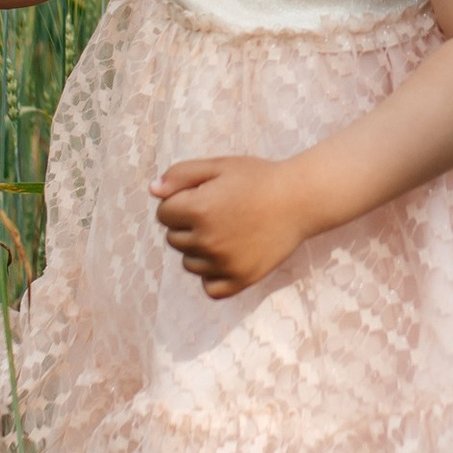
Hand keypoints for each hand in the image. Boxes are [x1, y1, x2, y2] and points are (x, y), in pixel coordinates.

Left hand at [151, 154, 317, 298]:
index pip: (163, 214)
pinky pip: (210, 287)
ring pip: (189, 263)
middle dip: (188, 225)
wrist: (300, 199)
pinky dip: (214, 275)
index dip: (180, 201)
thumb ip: (180, 175)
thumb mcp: (218, 166)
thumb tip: (152, 191)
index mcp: (198, 210)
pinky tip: (229, 256)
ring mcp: (224, 264)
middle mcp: (207, 240)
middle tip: (220, 212)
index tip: (204, 196)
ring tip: (228, 232)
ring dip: (200, 250)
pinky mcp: (241, 280)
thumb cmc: (258, 178)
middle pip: (174, 239)